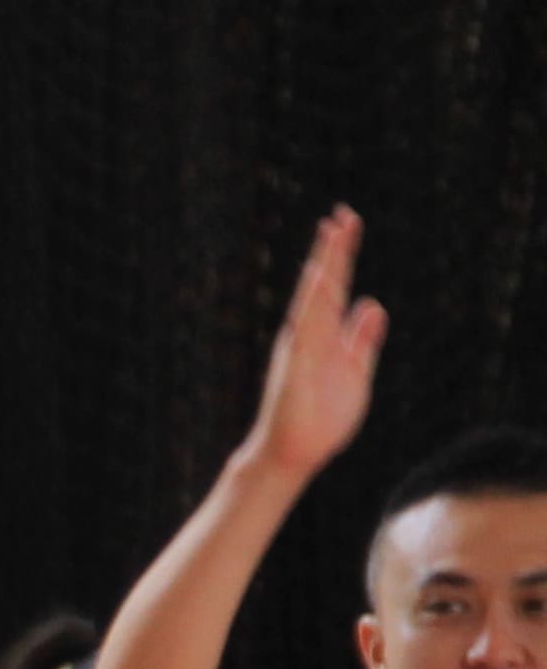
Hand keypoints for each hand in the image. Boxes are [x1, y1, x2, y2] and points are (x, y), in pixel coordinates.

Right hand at [241, 208, 386, 487]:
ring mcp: (301, 347)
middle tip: (342, 215)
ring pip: (315, 297)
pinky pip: (306, 325)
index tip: (347, 225)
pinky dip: (312, 300)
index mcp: (325, 336)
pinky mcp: (296, 363)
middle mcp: (309, 335)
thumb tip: (373, 305)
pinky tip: (319, 275)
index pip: (336, 289)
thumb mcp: (356, 372)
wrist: (296, 453)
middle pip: (325, 285)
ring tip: (332, 232)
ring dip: (325, 264)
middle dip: (335, 251)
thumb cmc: (323, 419)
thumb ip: (363, 339)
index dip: (342, 258)